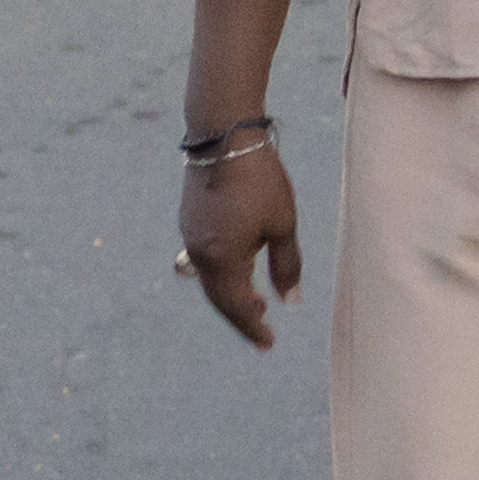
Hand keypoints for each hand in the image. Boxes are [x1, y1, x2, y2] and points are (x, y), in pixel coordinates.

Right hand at [175, 119, 299, 351]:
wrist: (223, 134)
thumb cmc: (260, 179)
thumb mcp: (282, 224)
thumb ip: (286, 266)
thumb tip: (289, 301)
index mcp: (223, 259)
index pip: (238, 307)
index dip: (253, 329)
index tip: (268, 345)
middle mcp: (200, 253)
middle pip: (219, 298)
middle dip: (240, 316)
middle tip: (262, 328)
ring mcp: (190, 235)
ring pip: (209, 279)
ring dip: (230, 294)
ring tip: (254, 302)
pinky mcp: (189, 220)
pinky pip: (203, 259)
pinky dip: (221, 273)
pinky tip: (237, 267)